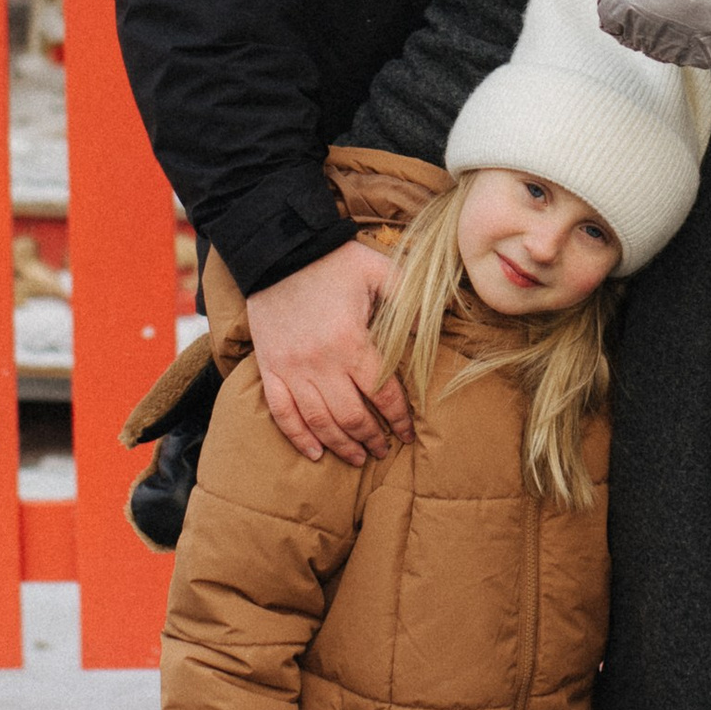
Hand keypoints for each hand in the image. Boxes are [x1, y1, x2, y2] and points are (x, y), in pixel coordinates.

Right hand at [244, 242, 409, 465]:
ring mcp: (291, 369)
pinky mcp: (269, 368)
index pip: (381, 394)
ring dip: (341, 445)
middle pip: (351, 416)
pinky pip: (281, 413)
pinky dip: (298, 436)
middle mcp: (320, 363)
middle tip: (384, 450)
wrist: (279, 251)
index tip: (407, 433)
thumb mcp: (380, 270)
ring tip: (358, 458)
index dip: (398, 418)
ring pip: (318, 422)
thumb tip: (441, 322)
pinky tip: (314, 453)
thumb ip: (410, 299)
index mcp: (351, 342)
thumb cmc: (334, 261)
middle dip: (372, 439)